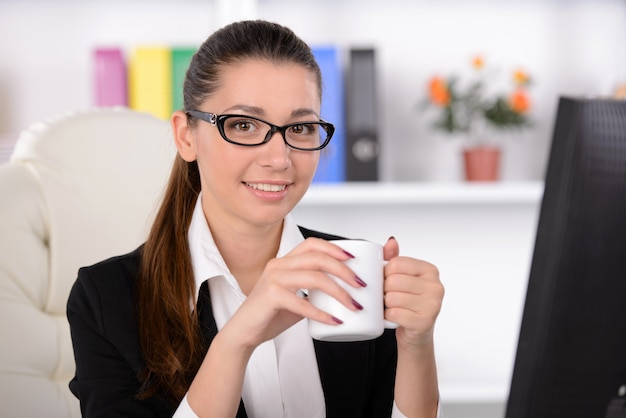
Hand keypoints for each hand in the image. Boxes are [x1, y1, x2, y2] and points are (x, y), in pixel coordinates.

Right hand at [220, 237, 362, 349]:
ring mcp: (274, 280)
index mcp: (284, 262)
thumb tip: (341, 294)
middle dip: (344, 270)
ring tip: (353, 305)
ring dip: (339, 292)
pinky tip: (334, 321)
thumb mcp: (294, 298)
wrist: (242, 333)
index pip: (311, 244)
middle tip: (360, 285)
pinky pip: (303, 303)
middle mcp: (278, 265)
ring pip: (314, 277)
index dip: (334, 248)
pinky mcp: (271, 297)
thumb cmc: (268, 315)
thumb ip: (312, 292)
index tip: (353, 259)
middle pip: (318, 258)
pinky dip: (321, 313)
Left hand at [383, 237, 443, 347]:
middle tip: (389, 297)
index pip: (396, 264)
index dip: (384, 274)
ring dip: (385, 305)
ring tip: (393, 307)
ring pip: (391, 298)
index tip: (387, 281)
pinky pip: (394, 313)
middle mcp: (435, 286)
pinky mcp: (425, 322)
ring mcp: (433, 304)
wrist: (416, 334)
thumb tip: (391, 241)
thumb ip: (394, 258)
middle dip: (384, 291)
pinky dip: (387, 316)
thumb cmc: (408, 303)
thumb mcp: (402, 277)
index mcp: (430, 270)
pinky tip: (394, 317)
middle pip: (392, 281)